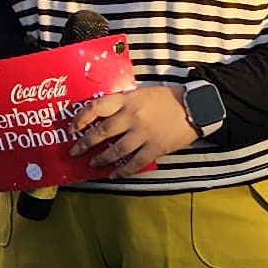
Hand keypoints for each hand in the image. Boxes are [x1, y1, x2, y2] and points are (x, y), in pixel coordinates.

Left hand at [68, 85, 198, 177]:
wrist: (195, 106)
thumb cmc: (166, 98)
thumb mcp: (141, 93)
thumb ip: (123, 103)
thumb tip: (102, 116)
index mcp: (127, 100)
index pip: (96, 107)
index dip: (81, 118)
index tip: (72, 128)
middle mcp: (132, 117)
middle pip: (102, 132)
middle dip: (84, 144)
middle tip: (74, 152)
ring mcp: (143, 134)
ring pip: (115, 150)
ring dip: (101, 159)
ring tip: (92, 164)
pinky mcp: (155, 148)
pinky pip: (134, 163)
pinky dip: (122, 171)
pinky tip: (114, 175)